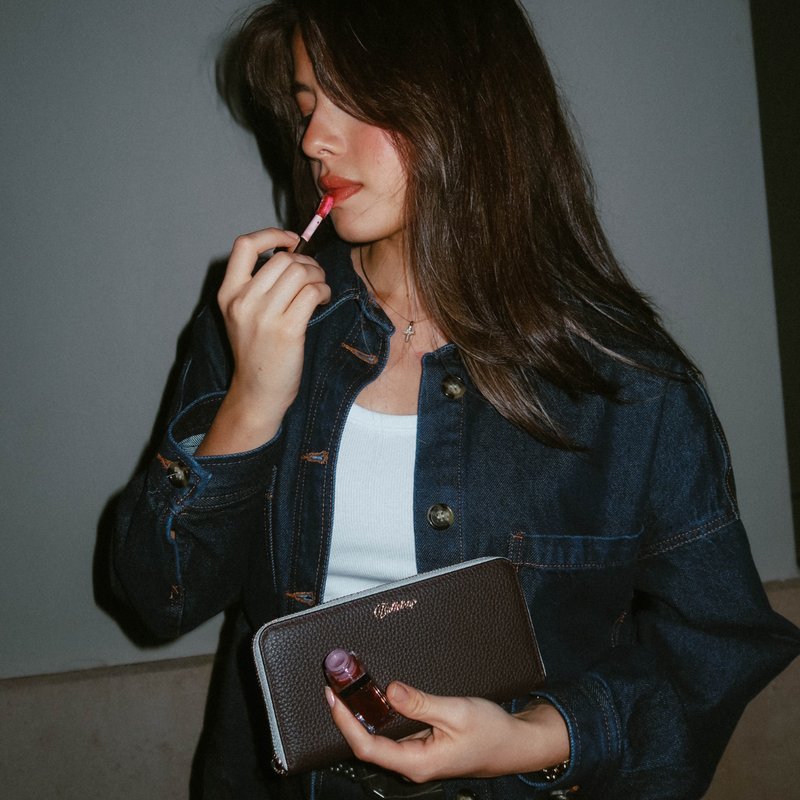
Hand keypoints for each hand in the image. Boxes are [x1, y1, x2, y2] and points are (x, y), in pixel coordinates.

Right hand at [196, 228, 330, 455]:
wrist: (257, 392)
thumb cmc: (257, 353)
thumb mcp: (243, 315)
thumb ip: (258, 286)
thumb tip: (291, 255)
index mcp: (228, 294)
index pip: (244, 245)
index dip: (271, 234)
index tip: (290, 240)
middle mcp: (243, 301)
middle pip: (282, 259)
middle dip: (306, 262)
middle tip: (314, 276)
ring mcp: (264, 316)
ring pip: (300, 272)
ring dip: (318, 276)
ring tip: (320, 289)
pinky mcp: (287, 330)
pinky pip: (312, 292)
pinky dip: (323, 291)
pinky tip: (323, 300)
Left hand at [326, 682, 569, 783]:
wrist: (515, 744)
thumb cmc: (492, 733)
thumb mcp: (456, 712)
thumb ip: (421, 703)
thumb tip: (390, 690)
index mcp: (417, 762)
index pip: (368, 747)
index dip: (346, 723)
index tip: (334, 698)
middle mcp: (412, 763)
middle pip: (368, 743)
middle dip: (349, 715)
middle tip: (337, 685)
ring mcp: (416, 756)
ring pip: (380, 737)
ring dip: (364, 713)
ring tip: (351, 687)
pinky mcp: (422, 746)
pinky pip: (394, 732)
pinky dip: (382, 713)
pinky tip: (377, 696)